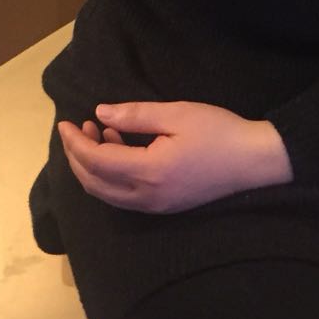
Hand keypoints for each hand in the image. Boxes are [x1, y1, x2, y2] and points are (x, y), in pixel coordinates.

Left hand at [58, 100, 291, 213]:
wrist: (253, 162)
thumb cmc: (218, 132)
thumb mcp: (177, 114)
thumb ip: (136, 115)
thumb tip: (100, 112)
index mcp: (148, 173)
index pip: (96, 162)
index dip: (76, 143)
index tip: (65, 122)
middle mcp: (146, 197)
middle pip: (94, 183)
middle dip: (78, 156)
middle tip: (76, 127)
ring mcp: (154, 206)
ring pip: (106, 193)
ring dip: (93, 165)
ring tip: (97, 131)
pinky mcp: (163, 206)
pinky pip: (123, 195)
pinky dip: (110, 174)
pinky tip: (118, 146)